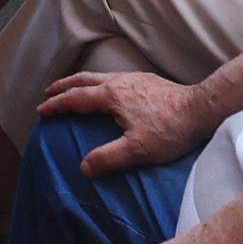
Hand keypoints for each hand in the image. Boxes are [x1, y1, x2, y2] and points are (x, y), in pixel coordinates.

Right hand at [31, 65, 222, 174]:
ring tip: (74, 88)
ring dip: (81, 82)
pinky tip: (108, 90)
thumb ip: (108, 158)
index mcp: (111, 96)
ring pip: (99, 75)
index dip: (57, 105)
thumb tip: (83, 167)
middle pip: (84, 80)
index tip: (42, 110)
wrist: (201, 109)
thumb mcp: (137, 150)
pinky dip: (99, 82)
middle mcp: (119, 81)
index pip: (76, 98)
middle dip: (64, 86)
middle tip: (49, 92)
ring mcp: (134, 78)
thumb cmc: (169, 130)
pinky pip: (114, 77)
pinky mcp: (147, 80)